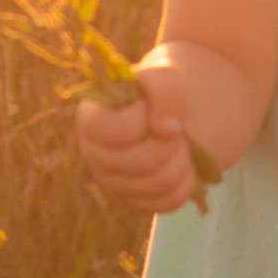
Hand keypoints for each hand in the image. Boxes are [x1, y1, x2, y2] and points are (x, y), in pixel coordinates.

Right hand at [75, 55, 197, 213]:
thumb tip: (168, 128)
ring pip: (159, 183)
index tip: (151, 107)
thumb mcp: (161, 75)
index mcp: (91, 121)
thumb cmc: (157, 96)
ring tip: (180, 144)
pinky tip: (182, 163)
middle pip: (143, 161)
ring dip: (182, 159)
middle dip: (171, 141)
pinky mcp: (135, 201)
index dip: (144, 118)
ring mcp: (113, 183)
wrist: (168, 117)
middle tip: (175, 128)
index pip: (116, 130)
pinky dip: (187, 180)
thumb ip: (163, 88)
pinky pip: (169, 201)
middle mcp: (95, 156)